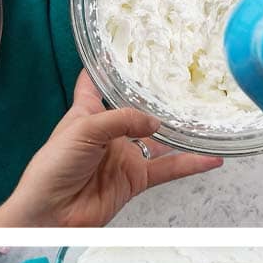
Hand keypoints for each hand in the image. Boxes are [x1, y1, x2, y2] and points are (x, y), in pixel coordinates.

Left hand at [0, 72, 221, 226]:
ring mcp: (125, 156)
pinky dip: (190, 165)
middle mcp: (109, 133)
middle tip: (183, 84)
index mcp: (87, 114)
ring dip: (181, 134)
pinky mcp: (136, 179)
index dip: (106, 67)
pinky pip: (169, 169)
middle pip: (138, 112)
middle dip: (157, 101)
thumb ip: (121, 121)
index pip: (95, 84)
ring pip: (160, 141)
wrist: (52, 212)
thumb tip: (154, 122)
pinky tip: (210, 159)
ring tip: (205, 121)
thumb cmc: (53, 167)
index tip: (122, 50)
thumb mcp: (83, 130)